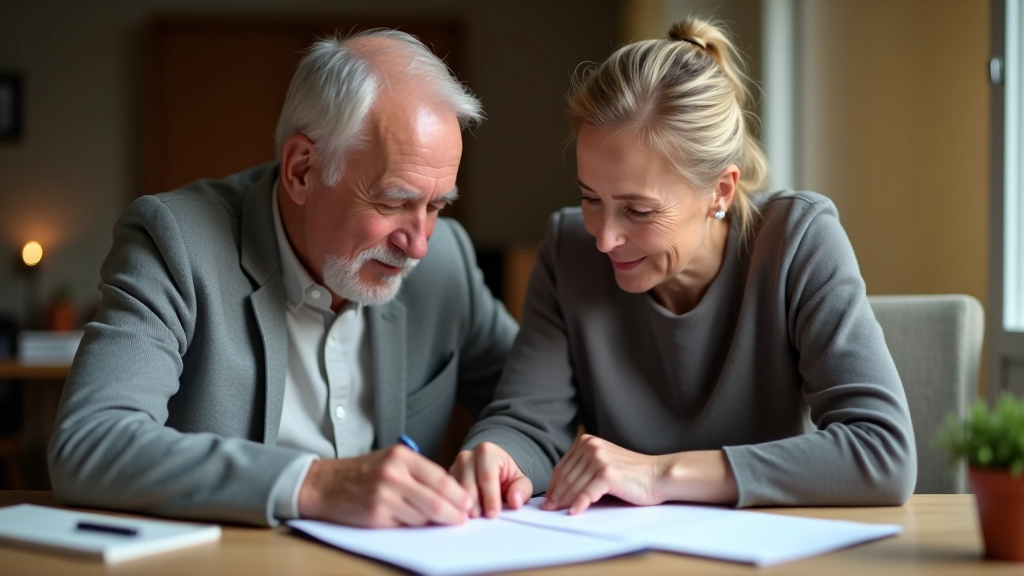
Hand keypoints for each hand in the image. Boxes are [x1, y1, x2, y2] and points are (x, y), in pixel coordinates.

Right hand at [297, 445, 472, 527]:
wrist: (325, 484)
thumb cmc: (363, 473)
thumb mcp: (391, 461)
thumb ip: (418, 473)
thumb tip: (450, 494)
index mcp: (402, 456)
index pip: (441, 478)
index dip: (458, 494)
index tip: (468, 504)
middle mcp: (394, 474)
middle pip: (435, 500)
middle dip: (453, 513)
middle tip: (462, 520)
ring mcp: (384, 495)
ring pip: (422, 515)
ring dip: (432, 522)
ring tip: (437, 521)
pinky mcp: (376, 515)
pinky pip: (405, 525)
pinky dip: (413, 526)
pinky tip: (414, 522)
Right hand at [450, 442, 532, 518]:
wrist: (493, 469)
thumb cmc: (506, 476)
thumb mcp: (520, 481)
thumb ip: (521, 490)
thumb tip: (515, 500)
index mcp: (487, 452)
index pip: (487, 476)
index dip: (490, 497)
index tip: (493, 513)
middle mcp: (467, 456)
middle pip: (468, 484)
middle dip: (476, 504)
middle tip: (481, 518)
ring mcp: (454, 467)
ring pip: (456, 491)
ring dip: (465, 506)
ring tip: (474, 517)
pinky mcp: (447, 479)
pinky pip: (449, 495)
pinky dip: (457, 506)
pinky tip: (465, 514)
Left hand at [542, 434, 664, 514]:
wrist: (658, 475)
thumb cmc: (632, 474)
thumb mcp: (603, 463)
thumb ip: (584, 469)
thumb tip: (560, 490)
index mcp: (587, 442)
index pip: (563, 466)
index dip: (553, 485)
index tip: (547, 499)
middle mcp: (591, 447)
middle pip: (566, 477)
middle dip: (556, 495)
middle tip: (548, 509)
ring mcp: (599, 459)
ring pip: (574, 486)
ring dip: (564, 502)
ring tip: (558, 513)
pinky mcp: (608, 473)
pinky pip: (587, 493)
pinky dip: (579, 504)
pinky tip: (574, 512)